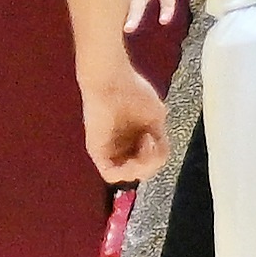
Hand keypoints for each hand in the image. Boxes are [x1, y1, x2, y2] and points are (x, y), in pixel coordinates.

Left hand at [82, 67, 168, 184]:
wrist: (112, 80)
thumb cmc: (134, 91)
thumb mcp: (156, 119)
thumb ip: (159, 141)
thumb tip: (158, 159)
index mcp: (134, 139)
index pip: (148, 163)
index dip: (157, 158)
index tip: (156, 136)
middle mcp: (121, 146)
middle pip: (141, 172)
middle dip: (152, 162)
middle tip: (151, 141)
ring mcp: (109, 149)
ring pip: (128, 176)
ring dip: (143, 166)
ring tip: (144, 144)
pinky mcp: (96, 150)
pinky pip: (110, 175)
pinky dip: (127, 170)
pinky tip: (134, 154)